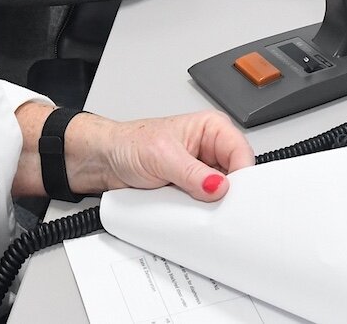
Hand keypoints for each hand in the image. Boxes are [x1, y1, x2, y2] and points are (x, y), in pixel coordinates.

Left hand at [14, 104, 253, 200]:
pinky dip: (202, 213)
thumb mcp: (162, 157)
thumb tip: (218, 186)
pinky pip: (206, 205)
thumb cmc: (128, 144)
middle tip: (222, 209)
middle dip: (230, 194)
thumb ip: (192, 173)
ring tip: (204, 212)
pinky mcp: (192, 190)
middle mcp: (211, 149)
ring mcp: (202, 171)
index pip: (242, 154)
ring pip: (223, 194)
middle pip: (237, 177)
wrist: (104, 160)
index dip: (243, 177)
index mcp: (212, 129)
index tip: (235, 197)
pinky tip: (196, 218)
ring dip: (214, 206)